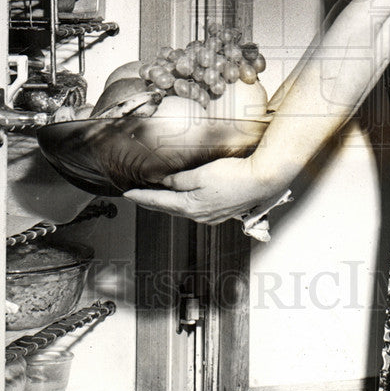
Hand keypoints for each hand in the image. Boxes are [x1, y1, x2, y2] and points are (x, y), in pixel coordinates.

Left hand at [123, 155, 284, 223]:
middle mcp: (199, 215)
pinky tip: (185, 198)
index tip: (127, 195)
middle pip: (169, 209)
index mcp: (191, 206)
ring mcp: (211, 216)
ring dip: (168, 204)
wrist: (262, 181)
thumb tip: (165, 182)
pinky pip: (196, 209)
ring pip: (183, 210)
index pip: (159, 202)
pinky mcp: (222, 212)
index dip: (141, 197)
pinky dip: (184, 204)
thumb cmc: (234, 175)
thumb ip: (180, 179)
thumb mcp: (201, 173)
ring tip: (157, 197)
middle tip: (137, 196)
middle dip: (152, 202)